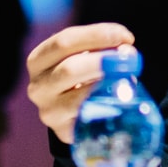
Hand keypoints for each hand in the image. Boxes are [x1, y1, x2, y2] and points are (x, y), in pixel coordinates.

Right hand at [26, 24, 135, 142]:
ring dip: (106, 84)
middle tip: (129, 58)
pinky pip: (88, 117)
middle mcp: (38, 86)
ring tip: (126, 77)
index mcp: (39, 59)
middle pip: (70, 68)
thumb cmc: (84, 77)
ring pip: (79, 96)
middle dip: (103, 60)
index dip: (98, 35)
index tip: (126, 37)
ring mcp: (48, 111)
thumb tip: (126, 52)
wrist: (76, 114)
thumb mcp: (89, 56)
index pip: (65, 41)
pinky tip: (118, 98)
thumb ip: (105, 49)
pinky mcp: (63, 131)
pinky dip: (105, 106)